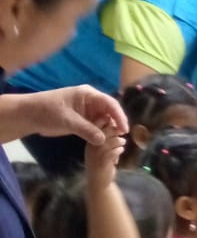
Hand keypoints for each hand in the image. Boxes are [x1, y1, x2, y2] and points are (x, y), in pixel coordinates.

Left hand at [9, 85, 127, 146]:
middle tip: (120, 138)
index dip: (119, 116)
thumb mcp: (67, 120)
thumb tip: (103, 140)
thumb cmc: (47, 111)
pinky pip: (97, 127)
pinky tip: (104, 143)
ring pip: (104, 120)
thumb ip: (86, 130)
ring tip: (114, 142)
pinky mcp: (83, 121)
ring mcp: (87, 111)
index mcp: (88, 94)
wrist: (29, 115)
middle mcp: (91, 102)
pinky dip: (101, 134)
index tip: (124, 129)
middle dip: (116, 124)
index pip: (110, 103)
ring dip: (109, 130)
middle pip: (110, 112)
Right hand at [84, 120, 124, 186]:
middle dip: (114, 130)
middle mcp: (91, 147)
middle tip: (121, 133)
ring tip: (122, 143)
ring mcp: (96, 155)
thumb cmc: (102, 164)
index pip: (95, 126)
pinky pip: (113, 152)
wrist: (98, 183)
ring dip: (118, 141)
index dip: (106, 122)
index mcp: (90, 142)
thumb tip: (117, 126)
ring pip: (109, 141)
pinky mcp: (103, 162)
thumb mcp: (102, 150)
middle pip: (103, 132)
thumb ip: (107, 139)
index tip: (115, 124)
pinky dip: (119, 150)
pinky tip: (121, 151)